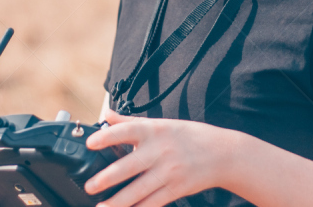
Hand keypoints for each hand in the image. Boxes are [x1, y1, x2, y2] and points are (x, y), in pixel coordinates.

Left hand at [84, 108, 229, 206]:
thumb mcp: (160, 124)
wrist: (222, 153)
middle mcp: (160, 151)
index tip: (90, 143)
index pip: (127, 131)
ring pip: (138, 191)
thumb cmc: (189, 136)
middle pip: (129, 166)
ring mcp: (168, 172)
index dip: (107, 136)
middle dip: (107, 178)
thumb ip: (130, 121)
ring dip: (117, 202)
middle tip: (89, 186)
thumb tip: (107, 115)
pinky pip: (153, 203)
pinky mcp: (175, 190)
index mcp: (154, 130)